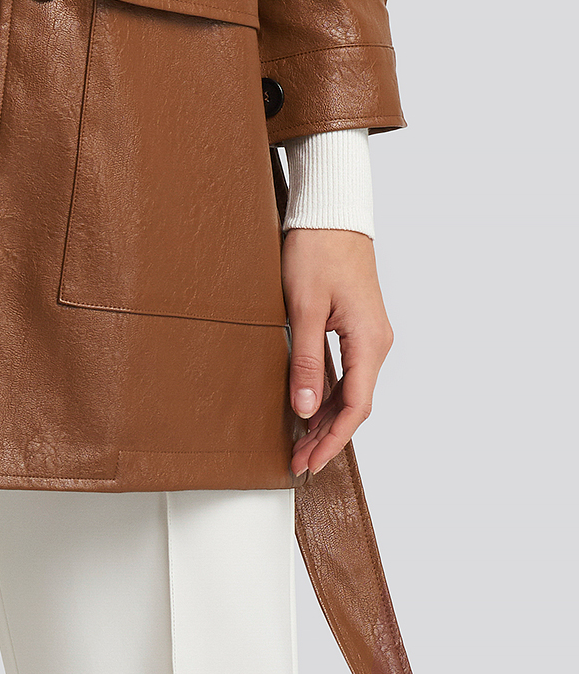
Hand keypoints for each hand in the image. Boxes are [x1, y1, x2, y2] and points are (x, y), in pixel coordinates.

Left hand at [281, 227, 392, 477]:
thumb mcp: (304, 306)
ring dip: (326, 416)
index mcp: (370, 341)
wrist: (331, 211)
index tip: (309, 462)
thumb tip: (305, 408)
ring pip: (351, 388)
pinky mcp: (357, 324)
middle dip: (326, 435)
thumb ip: (306, 359)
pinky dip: (329, 391)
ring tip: (299, 441)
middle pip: (355, 403)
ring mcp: (369, 333)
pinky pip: (347, 370)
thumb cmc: (318, 249)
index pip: (355, 407)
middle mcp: (377, 342)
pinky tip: (310, 404)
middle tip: (297, 460)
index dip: (331, 439)